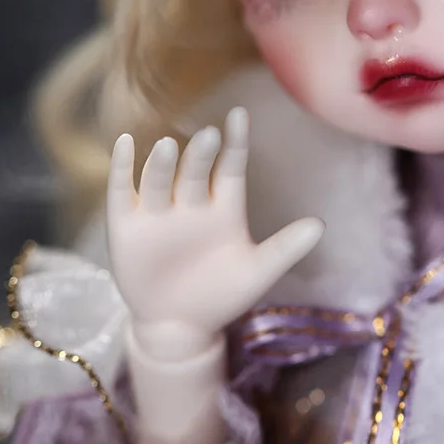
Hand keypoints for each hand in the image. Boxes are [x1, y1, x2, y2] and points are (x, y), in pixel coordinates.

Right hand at [107, 107, 323, 358]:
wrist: (179, 328)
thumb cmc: (221, 296)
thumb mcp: (257, 273)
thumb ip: (285, 248)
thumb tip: (321, 225)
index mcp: (224, 207)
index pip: (231, 167)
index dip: (235, 142)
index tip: (239, 115)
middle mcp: (190, 202)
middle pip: (196, 172)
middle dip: (202, 155)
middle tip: (209, 136)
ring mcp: (157, 212)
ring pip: (160, 180)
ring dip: (163, 164)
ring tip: (170, 147)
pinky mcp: (126, 226)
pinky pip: (123, 192)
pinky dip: (122, 169)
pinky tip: (125, 145)